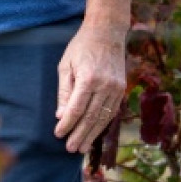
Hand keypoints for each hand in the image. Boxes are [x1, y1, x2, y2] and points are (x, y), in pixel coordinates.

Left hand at [54, 23, 126, 153]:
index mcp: (88, 78)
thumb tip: (61, 115)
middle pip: (91, 117)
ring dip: (92, 134)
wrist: (107, 32)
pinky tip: (95, 133)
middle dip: (79, 134)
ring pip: (103, 117)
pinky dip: (102, 124)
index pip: (76, 109)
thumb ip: (64, 92)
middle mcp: (105, 85)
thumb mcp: (66, 65)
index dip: (67, 124)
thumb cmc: (81, 47)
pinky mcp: (122, 89)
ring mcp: (116, 88)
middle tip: (70, 149)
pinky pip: (112, 111)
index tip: (58, 134)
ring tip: (82, 147)